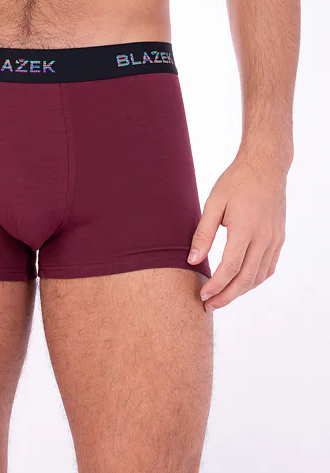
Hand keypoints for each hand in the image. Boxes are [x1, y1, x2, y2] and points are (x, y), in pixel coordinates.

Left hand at [188, 156, 286, 311]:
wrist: (266, 166)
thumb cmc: (236, 182)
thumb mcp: (213, 203)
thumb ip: (203, 233)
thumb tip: (193, 260)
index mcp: (245, 228)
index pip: (230, 268)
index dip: (216, 286)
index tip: (203, 295)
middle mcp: (264, 237)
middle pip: (245, 278)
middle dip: (226, 296)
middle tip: (209, 305)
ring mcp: (274, 239)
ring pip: (259, 277)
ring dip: (240, 291)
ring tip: (222, 298)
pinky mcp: (279, 238)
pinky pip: (269, 268)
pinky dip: (254, 280)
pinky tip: (240, 284)